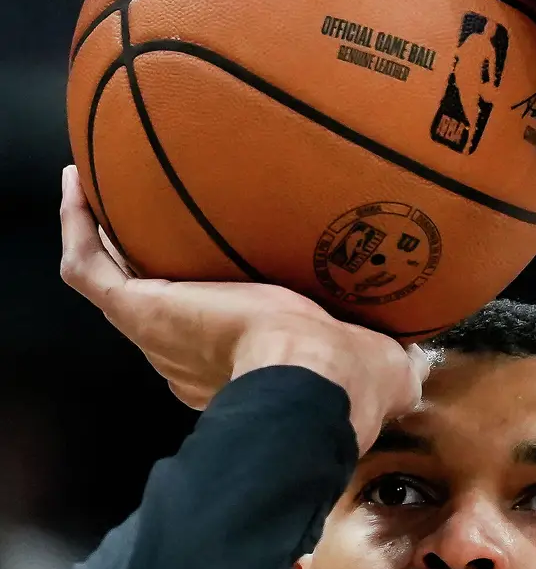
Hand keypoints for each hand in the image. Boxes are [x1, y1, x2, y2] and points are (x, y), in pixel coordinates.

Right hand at [59, 165, 427, 449]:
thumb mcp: (384, 363)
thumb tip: (424, 344)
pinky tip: (78, 183)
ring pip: (118, 288)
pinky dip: (78, 227)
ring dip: (105, 243)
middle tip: (153, 225)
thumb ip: (396, 353)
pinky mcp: (141, 309)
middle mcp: (187, 362)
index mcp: (242, 376)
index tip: (222, 288)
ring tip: (99, 193)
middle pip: (163, 313)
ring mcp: (159, 337)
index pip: (218, 343)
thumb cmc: (353, 382)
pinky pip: (89, 267)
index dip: (213, 314)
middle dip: (157, 273)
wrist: (313, 384)